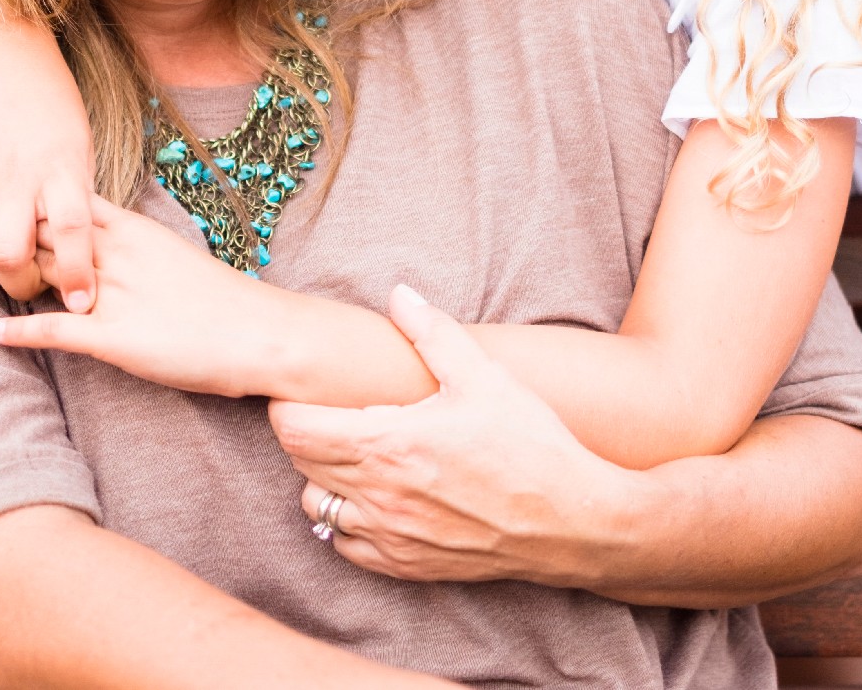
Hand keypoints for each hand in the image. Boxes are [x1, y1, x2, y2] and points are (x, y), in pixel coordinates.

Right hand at [0, 19, 96, 310]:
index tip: (82, 303)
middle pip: (12, 256)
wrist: (0, 49)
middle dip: (26, 288)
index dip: (75, 273)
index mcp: (61, 164)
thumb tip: (86, 248)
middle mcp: (17, 174)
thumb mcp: (81, 143)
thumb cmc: (52, 99)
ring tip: (12, 272)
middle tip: (40, 288)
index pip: (70, 230)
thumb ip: (78, 193)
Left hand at [0, 197, 298, 399]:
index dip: (33, 200)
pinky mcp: (114, 339)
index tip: (5, 199)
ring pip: (43, 273)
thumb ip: (133, 247)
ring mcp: (112, 296)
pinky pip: (56, 330)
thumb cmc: (222, 299)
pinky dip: (21, 331)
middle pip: (44, 231)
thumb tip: (100, 243)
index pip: (66, 202)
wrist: (260, 333)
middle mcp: (117, 256)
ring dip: (8, 276)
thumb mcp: (171, 255)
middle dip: (8, 230)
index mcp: (134, 231)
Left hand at [270, 285, 631, 586]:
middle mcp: (378, 497)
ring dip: (324, 478)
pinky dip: (347, 521)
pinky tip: (378, 497)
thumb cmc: (531, 445)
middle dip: (308, 434)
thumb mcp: (485, 376)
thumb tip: (398, 295)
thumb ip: (433, 332)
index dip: (289, 407)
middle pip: (300, 464)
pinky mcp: (406, 566)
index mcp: (388, 445)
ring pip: (315, 506)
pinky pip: (345, 545)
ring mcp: (390, 537)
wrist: (573, 521)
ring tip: (359, 455)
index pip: (295, 430)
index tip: (306, 393)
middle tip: (337, 413)